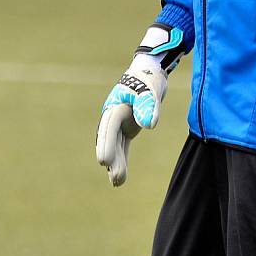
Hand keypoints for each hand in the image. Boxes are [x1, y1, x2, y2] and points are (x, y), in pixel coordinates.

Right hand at [95, 24, 183, 186]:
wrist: (149, 71)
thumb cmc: (148, 79)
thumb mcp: (151, 90)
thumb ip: (149, 106)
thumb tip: (149, 125)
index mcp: (115, 107)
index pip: (109, 128)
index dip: (107, 145)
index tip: (104, 161)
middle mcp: (113, 117)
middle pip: (110, 141)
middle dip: (112, 159)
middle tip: (116, 178)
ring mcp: (119, 123)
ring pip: (115, 146)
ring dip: (116, 164)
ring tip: (118, 183)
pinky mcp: (126, 127)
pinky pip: (122, 146)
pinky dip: (121, 160)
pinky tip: (120, 177)